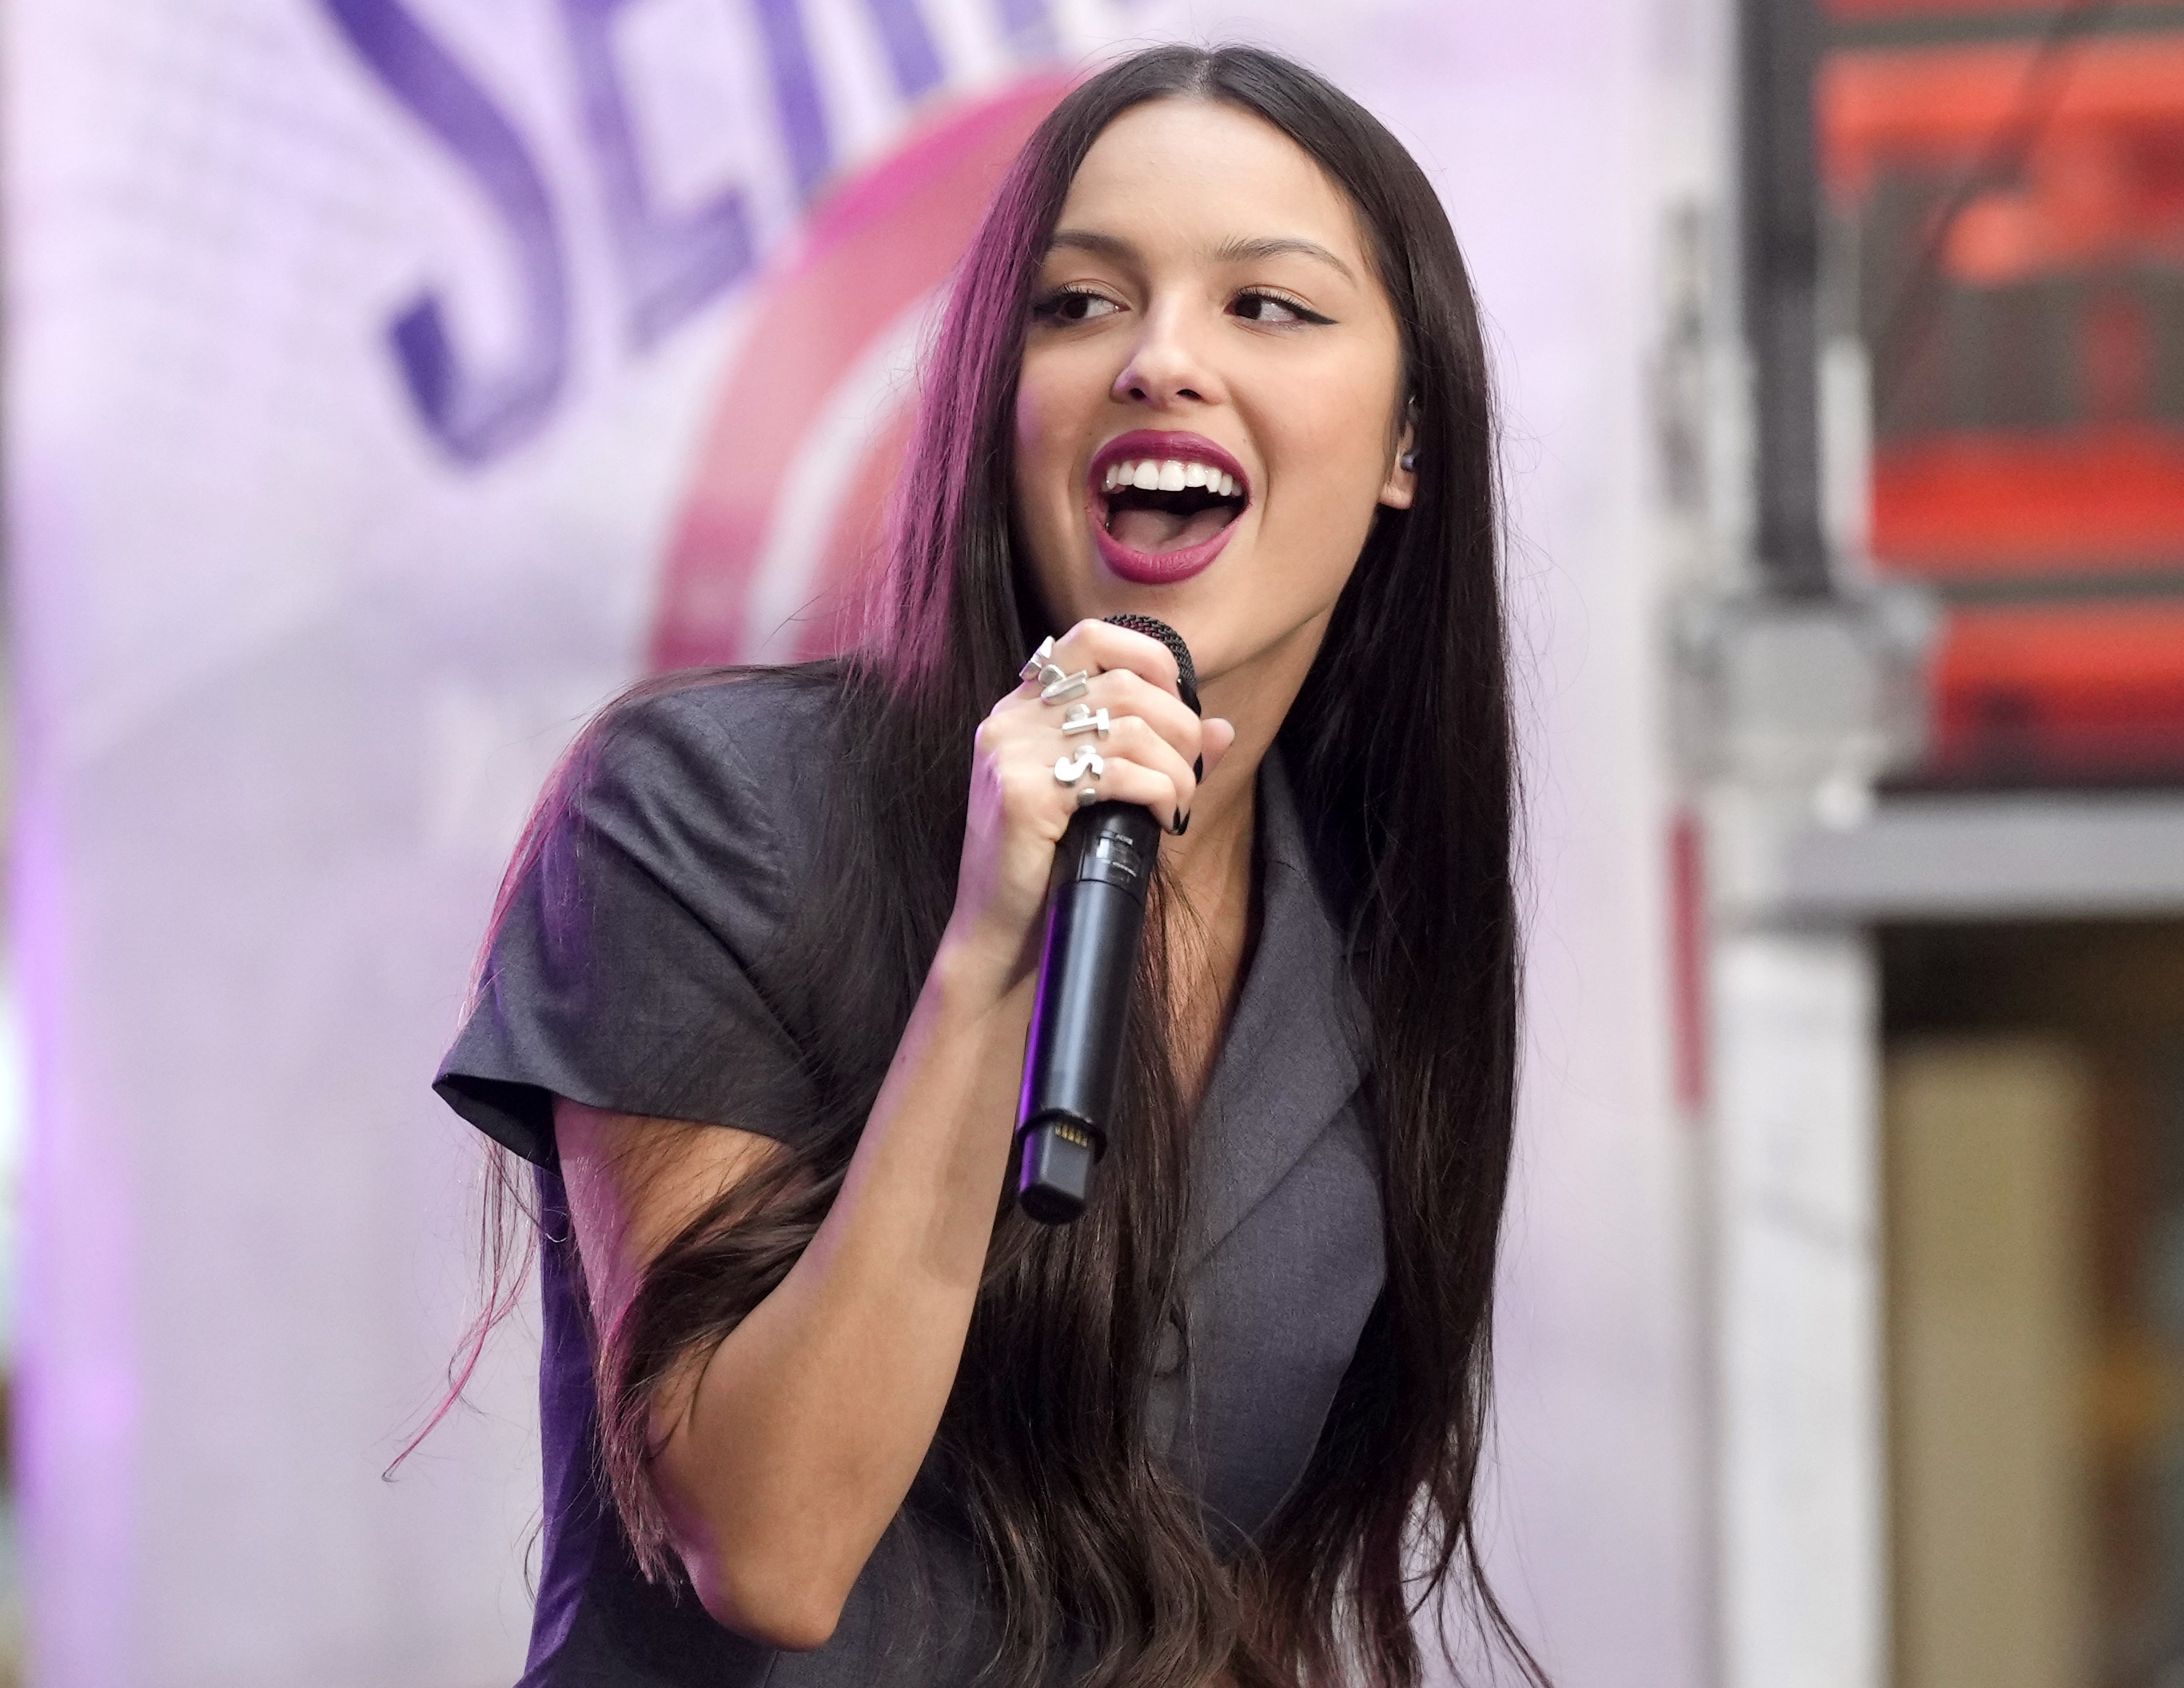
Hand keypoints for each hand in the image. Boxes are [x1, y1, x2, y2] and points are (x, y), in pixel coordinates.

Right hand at [943, 619, 1233, 982]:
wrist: (997, 935)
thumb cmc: (1049, 867)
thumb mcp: (1102, 798)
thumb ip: (1155, 754)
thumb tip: (1222, 727)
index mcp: (1021, 710)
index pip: (1089, 637)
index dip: (1149, 658)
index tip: (1179, 703)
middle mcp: (1010, 720)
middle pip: (1124, 684)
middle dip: (1180, 727)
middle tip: (1191, 771)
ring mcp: (1011, 754)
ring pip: (1130, 727)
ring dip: (1177, 767)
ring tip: (1180, 802)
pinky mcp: (1023, 794)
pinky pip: (1118, 772)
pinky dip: (1161, 790)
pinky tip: (1166, 817)